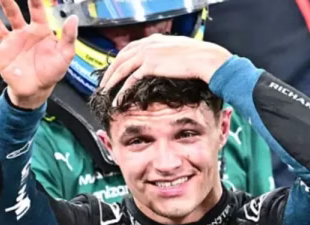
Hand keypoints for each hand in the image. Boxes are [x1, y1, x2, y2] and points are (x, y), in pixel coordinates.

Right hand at [0, 0, 77, 108]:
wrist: (37, 90)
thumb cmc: (52, 71)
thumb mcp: (65, 55)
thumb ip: (69, 37)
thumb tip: (73, 19)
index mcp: (39, 30)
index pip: (37, 10)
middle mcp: (23, 33)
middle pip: (13, 13)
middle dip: (7, 3)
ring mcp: (10, 42)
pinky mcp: (1, 55)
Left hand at [99, 34, 231, 101]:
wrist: (205, 59)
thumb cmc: (199, 57)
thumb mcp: (180, 50)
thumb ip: (169, 53)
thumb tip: (169, 61)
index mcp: (154, 39)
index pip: (130, 48)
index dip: (120, 60)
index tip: (115, 70)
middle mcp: (148, 44)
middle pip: (121, 57)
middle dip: (110, 71)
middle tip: (103, 83)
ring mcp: (147, 53)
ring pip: (122, 67)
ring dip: (111, 80)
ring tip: (105, 91)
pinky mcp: (150, 65)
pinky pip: (130, 79)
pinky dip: (122, 90)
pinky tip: (117, 99)